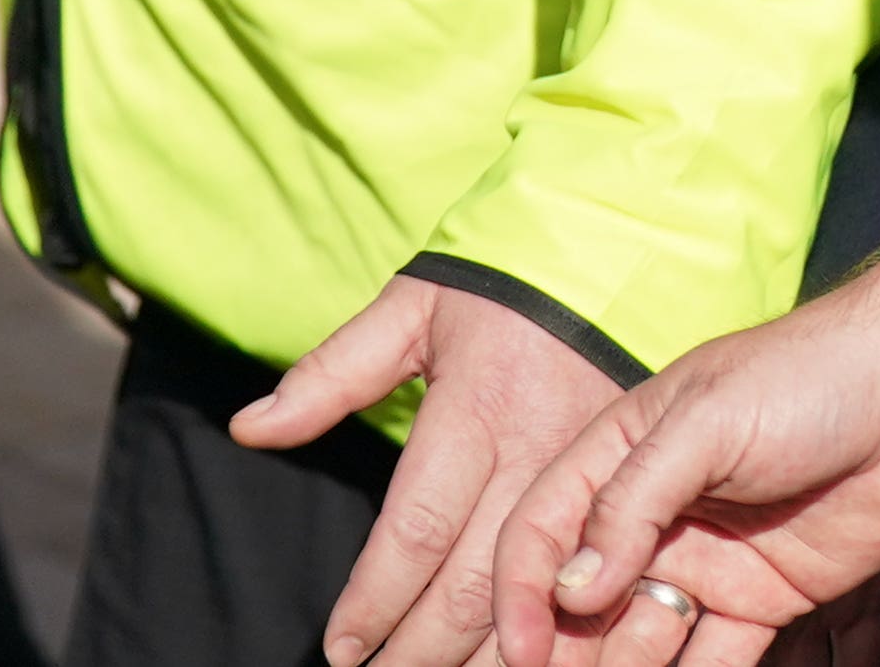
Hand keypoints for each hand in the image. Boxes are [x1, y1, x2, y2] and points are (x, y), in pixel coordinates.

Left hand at [240, 278, 622, 666]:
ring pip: (536, 599)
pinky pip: (591, 580)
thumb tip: (250, 428)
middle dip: (419, 650)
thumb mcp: (415, 307)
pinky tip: (514, 654)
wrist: (625, 252)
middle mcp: (539, 452)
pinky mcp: (629, 488)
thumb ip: (332, 373)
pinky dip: (547, 630)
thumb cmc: (506, 287)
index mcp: (478, 410)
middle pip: (474, 585)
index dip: (374, 601)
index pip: (416, 532)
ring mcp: (594, 477)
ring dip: (480, 655)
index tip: (340, 646)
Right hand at [490, 274, 879, 666]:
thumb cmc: (812, 377)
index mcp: (625, 457)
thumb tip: (571, 589)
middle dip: (568, 652)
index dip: (522, 594)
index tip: (520, 652)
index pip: (545, 532)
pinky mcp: (767, 599)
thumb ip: (633, 502)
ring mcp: (711, 563)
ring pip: (644, 641)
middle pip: (588, 602)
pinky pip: (715, 661)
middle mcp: (658, 518)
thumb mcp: (707, 422)